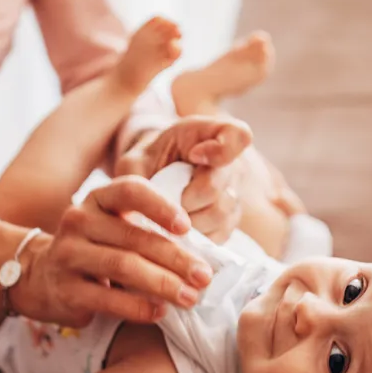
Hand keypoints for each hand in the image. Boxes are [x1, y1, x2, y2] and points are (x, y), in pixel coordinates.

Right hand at [11, 176, 214, 327]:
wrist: (40, 276)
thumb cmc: (96, 249)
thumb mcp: (114, 227)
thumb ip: (148, 229)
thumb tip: (201, 252)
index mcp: (97, 200)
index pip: (130, 191)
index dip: (160, 206)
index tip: (187, 227)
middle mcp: (79, 221)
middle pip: (134, 237)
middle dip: (175, 258)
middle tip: (203, 276)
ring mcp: (68, 255)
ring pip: (122, 266)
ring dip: (162, 284)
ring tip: (189, 297)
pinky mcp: (66, 289)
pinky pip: (107, 299)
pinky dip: (138, 307)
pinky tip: (160, 312)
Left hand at [115, 116, 253, 242]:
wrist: (155, 180)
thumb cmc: (146, 165)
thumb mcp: (134, 161)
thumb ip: (136, 175)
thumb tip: (146, 207)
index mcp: (208, 136)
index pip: (237, 136)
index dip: (220, 149)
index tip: (192, 155)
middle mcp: (230, 163)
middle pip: (216, 186)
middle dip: (183, 198)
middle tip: (165, 200)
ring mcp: (235, 192)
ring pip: (219, 214)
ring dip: (188, 221)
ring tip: (170, 214)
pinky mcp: (232, 221)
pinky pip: (220, 234)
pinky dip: (196, 236)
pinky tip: (181, 228)